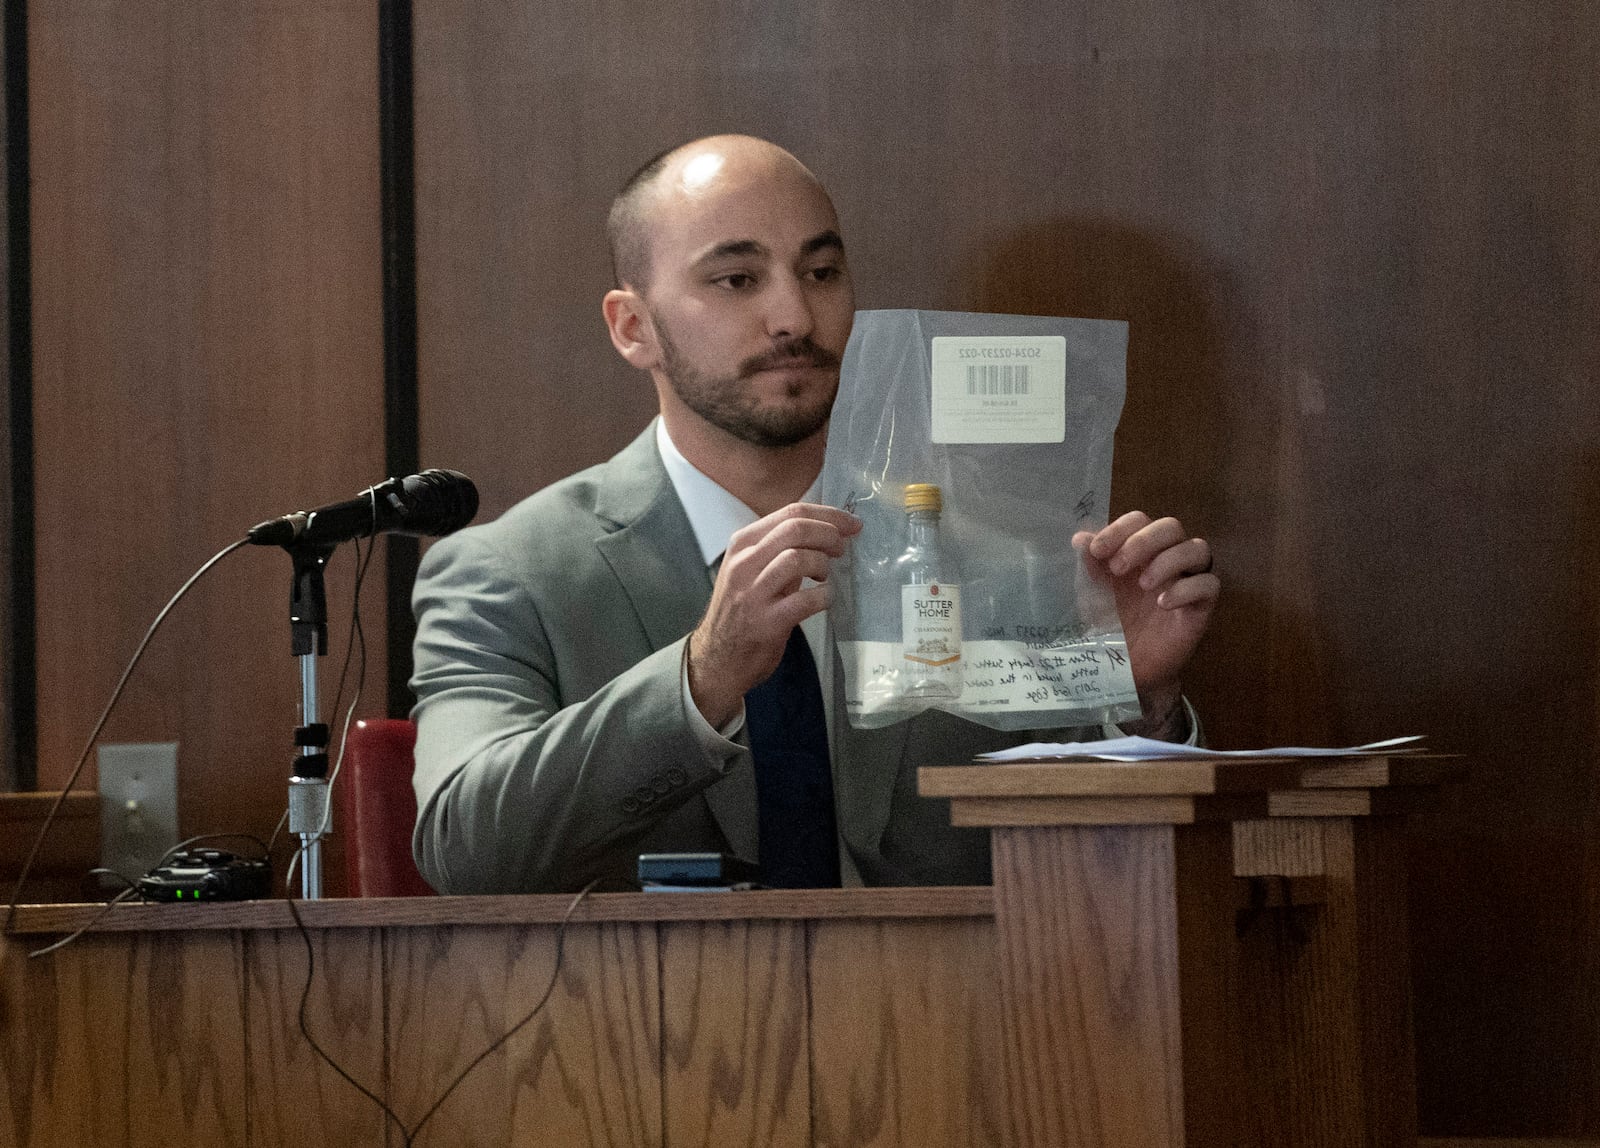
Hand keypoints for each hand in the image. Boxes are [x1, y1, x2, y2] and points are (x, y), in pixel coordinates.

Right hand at [688, 503, 860, 725]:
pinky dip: (824, 597)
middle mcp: (744, 563)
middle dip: (829, 534)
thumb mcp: (751, 569)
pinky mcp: (767, 622)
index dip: (828, 514)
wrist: (717, 658)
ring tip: (824, 577)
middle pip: (795, 528)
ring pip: (798, 558)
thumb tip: (825, 530)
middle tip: (842, 548)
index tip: (850, 523)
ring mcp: (753, 593)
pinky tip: (823, 599)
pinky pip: (806, 600)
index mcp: (743, 544)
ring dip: (823, 564)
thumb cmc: (740, 610)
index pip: (790, 512)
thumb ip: (780, 548)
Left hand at [1073, 512, 1218, 727]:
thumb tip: (1080, 537)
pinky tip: (1163, 603)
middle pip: (1171, 527)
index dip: (1120, 529)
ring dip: (1168, 560)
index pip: (1140, 520)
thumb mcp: (1093, 594)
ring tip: (1143, 585)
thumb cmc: (1111, 625)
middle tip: (1118, 568)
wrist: (1125, 668)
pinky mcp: (1202, 607)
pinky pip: (1209, 585)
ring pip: (1198, 549)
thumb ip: (1088, 565)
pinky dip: (1186, 589)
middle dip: (1143, 541)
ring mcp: (1187, 580)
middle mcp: (1167, 559)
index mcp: (1140, 550)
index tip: (1096, 550)